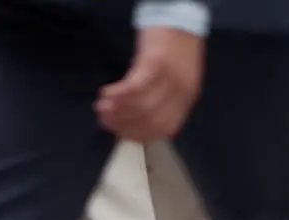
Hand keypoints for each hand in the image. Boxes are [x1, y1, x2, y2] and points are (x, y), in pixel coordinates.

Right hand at [96, 26, 204, 141]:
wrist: (179, 16)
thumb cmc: (175, 47)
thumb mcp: (177, 79)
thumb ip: (164, 99)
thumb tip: (136, 119)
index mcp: (187, 99)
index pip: (162, 129)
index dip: (138, 134)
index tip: (119, 133)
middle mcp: (180, 92)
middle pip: (149, 120)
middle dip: (123, 124)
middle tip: (104, 120)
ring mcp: (169, 78)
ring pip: (140, 107)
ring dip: (117, 110)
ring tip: (101, 107)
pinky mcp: (156, 63)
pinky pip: (134, 88)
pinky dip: (117, 94)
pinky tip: (106, 92)